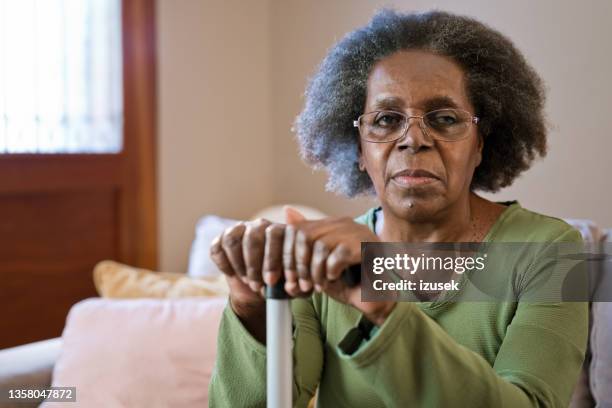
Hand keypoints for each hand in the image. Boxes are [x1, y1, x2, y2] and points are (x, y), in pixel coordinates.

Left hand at [284, 207, 395, 325]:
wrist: (375, 300)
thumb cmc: (346, 283)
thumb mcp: (315, 271)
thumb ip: (298, 258)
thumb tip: (277, 240)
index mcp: (329, 226)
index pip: (297, 228)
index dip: (286, 255)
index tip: (286, 279)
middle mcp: (342, 223)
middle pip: (304, 234)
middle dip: (298, 265)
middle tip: (302, 285)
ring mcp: (357, 231)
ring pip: (320, 245)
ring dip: (316, 271)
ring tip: (320, 285)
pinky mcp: (367, 245)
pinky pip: (338, 254)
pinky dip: (332, 270)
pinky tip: (336, 278)